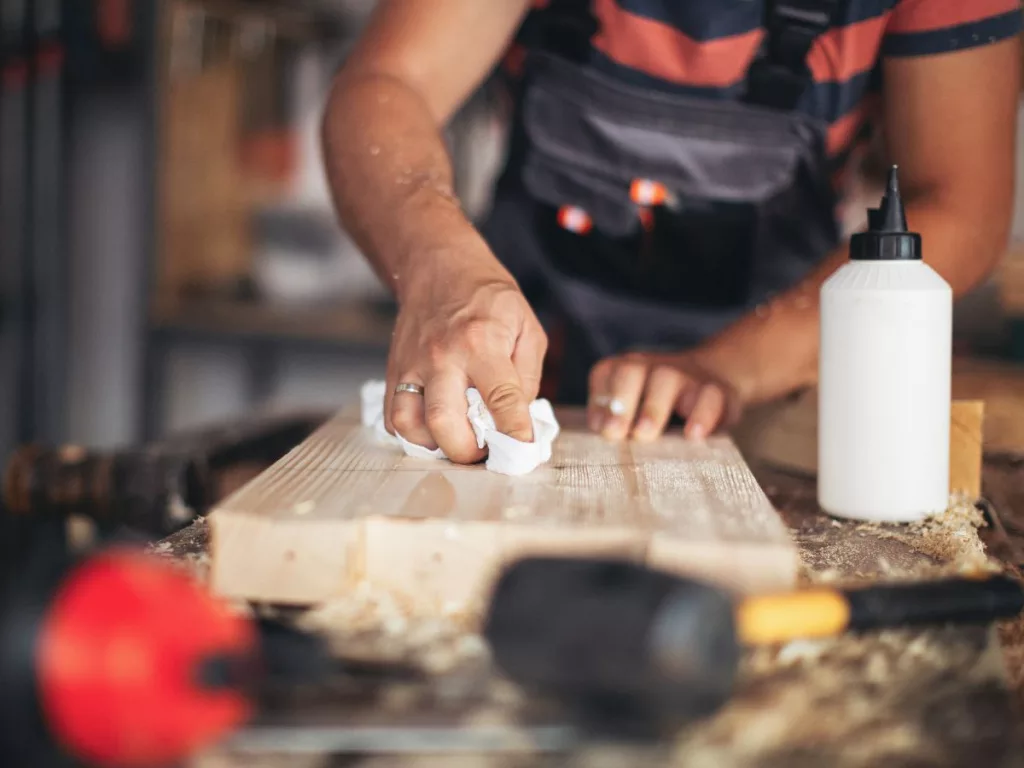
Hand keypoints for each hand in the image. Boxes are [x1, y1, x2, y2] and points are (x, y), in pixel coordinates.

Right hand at [383, 257, 546, 462]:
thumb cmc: (488, 298)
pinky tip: (435, 429)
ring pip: (410, 425)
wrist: (439, 267)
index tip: (523, 451)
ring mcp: (412, 365)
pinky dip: (413, 434)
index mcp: (480, 343)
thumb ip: (527, 376)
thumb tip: (519, 420)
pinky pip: (393, 418)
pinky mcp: (393, 371)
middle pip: (444, 422)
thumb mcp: (526, 327)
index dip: (515, 434)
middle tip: (485, 452)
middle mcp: (441, 357)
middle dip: (468, 452)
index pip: (501, 399)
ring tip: (458, 441)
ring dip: (436, 446)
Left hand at [587, 350, 747, 441]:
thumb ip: (614, 420)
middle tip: (615, 433)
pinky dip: (702, 415)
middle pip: (631, 372)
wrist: (715, 375)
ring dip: (653, 408)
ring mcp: (685, 375)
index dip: (599, 399)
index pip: (606, 373)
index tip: (599, 429)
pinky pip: (710, 397)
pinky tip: (693, 435)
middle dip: (621, 401)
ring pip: (667, 379)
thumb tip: (602, 432)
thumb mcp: (634, 410)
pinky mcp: (716, 390)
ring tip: (645, 434)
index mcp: (627, 369)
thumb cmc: (660, 404)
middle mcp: (652, 367)